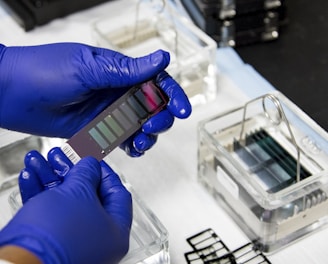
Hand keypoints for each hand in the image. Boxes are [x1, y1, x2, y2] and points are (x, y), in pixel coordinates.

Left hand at [0, 43, 191, 155]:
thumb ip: (126, 69)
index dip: (172, 95)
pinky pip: (124, 139)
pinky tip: (132, 148)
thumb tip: (161, 58)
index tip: (182, 110)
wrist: (11, 94)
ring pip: (141, 126)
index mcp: (119, 72)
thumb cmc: (43, 71)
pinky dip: (133, 146)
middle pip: (154, 107)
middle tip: (151, 126)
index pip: (156, 82)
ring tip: (140, 141)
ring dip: (148, 136)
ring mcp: (109, 112)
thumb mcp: (88, 67)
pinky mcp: (99, 130)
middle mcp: (117, 92)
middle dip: (160, 119)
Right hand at [0, 148, 131, 263]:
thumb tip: (90, 165)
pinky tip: (29, 176)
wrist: (20, 263)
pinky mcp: (50, 243)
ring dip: (49, 177)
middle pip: (87, 195)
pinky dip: (38, 193)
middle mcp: (96, 239)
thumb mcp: (79, 192)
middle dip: (69, 171)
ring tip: (36, 160)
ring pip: (64, 201)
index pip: (117, 194)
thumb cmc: (58, 234)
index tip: (93, 159)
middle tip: (59, 155)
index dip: (105, 172)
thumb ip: (88, 173)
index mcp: (115, 231)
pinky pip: (48, 213)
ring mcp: (73, 241)